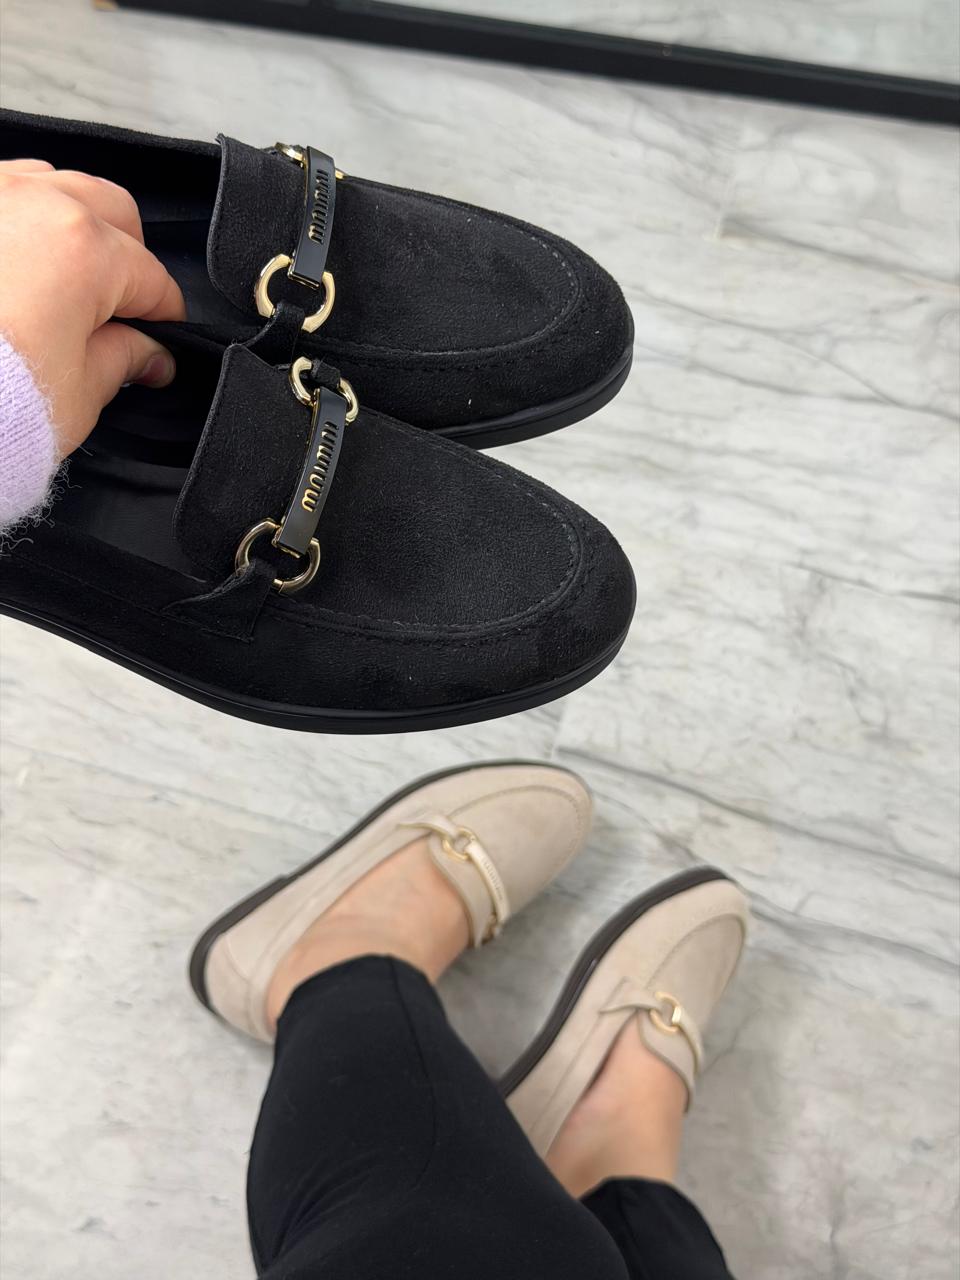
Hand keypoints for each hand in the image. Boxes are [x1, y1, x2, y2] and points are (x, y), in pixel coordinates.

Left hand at [0, 158, 185, 455]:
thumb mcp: (78, 393)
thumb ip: (123, 361)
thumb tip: (147, 355)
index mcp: (87, 250)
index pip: (152, 280)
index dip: (164, 318)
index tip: (159, 342)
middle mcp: (37, 205)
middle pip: (112, 212)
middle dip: (127, 257)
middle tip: (118, 306)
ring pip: (53, 186)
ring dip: (70, 224)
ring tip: (61, 278)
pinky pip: (1, 192)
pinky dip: (16, 220)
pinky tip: (12, 261)